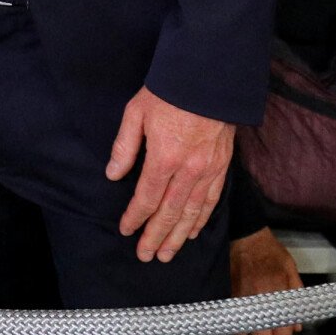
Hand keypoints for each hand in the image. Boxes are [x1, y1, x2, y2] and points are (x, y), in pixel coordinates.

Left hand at [106, 86, 234, 262]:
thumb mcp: (136, 112)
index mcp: (164, 157)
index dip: (135, 217)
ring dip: (178, 236)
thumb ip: (124, 147)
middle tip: (146, 256)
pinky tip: (192, 231)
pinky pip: (212, 200)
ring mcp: (208, 170)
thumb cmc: (168, 92)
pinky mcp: (222, 166)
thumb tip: (113, 175)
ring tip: (167, 254)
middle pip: (169, 212)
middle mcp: (188, 170)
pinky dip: (201, 219)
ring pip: (192, 212)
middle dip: (156, 236)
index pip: (146, 197)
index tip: (126, 231)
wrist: (208, 79)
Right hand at [230, 228, 302, 334]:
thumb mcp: (291, 272)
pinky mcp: (227, 294)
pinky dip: (228, 332)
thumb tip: (297, 327)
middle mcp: (261, 301)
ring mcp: (242, 298)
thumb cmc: (271, 253)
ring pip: (240, 332)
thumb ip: (297, 299)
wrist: (245, 234)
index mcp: (280, 297)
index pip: (281, 333)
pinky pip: (228, 319)